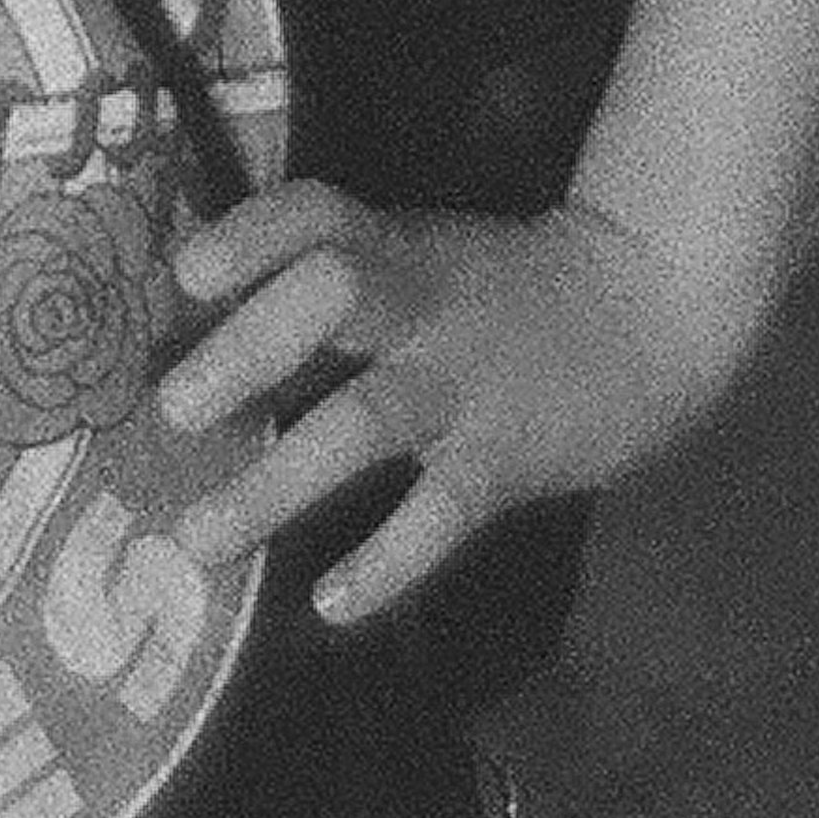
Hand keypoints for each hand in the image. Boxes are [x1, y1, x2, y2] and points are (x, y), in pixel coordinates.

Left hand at [155, 181, 738, 625]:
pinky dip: (385, 561)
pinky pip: (439, 514)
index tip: (187, 272)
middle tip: (172, 409)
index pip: (315, 213)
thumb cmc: (496, 289)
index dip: (252, 234)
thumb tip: (185, 328)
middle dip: (250, 348)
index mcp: (393, 246)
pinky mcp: (505, 460)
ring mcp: (464, 384)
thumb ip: (320, 286)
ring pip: (364, 421)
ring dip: (277, 481)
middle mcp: (420, 304)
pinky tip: (328, 604)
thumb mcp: (415, 258)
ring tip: (199, 538)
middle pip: (333, 295)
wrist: (646, 311)